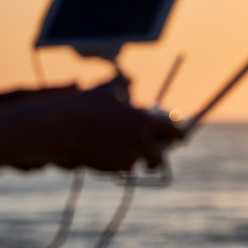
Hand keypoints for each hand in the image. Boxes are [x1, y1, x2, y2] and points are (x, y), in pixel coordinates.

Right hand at [41, 76, 183, 171]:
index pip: (171, 130)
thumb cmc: (84, 106)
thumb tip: (126, 77)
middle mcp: (141, 138)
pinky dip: (116, 166)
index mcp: (142, 119)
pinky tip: (104, 157)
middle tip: (152, 161)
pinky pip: (122, 170)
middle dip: (156, 160)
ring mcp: (131, 154)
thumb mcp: (105, 90)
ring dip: (133, 162)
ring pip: (139, 165)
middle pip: (160, 158)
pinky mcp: (117, 167)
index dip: (178, 136)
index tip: (181, 140)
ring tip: (120, 156)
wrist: (65, 127)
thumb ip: (120, 83)